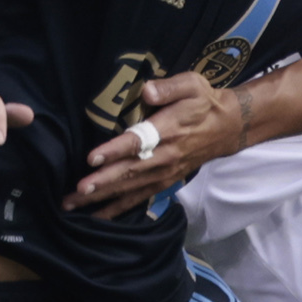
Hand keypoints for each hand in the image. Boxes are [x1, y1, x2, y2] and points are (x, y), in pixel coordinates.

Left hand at [64, 71, 246, 217]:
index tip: (92, 158)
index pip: (138, 142)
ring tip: (74, 204)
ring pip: (129, 189)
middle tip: (78, 190)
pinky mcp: (164, 182)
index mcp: (168, 131)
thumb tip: (147, 90)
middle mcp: (164, 157)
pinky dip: (117, 209)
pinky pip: (138, 198)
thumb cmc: (204, 103)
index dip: (114, 151)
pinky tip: (97, 217)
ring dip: (102, 198)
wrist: (227, 128)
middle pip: (129, 171)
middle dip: (102, 182)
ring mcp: (164, 173)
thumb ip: (169, 87)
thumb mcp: (192, 85)